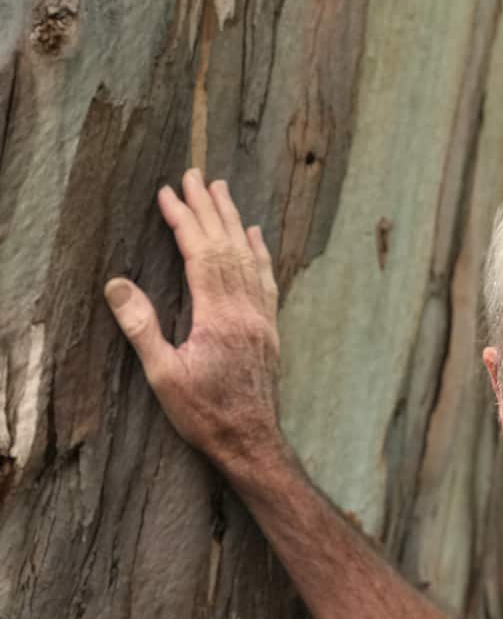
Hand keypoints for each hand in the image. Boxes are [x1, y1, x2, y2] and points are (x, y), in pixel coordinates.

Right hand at [105, 169, 283, 476]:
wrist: (252, 444)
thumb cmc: (207, 415)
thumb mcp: (164, 377)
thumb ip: (142, 329)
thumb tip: (117, 285)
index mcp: (218, 318)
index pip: (199, 254)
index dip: (183, 220)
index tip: (167, 193)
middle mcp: (245, 312)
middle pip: (226, 247)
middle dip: (208, 208)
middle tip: (195, 174)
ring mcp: (262, 320)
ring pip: (249, 259)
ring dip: (233, 222)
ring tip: (222, 191)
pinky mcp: (270, 332)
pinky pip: (266, 281)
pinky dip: (259, 254)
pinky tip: (255, 236)